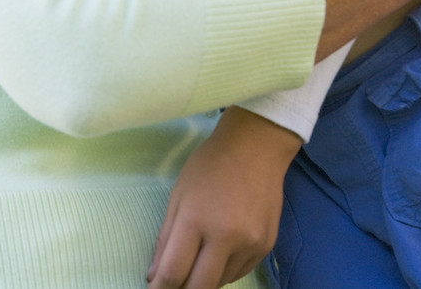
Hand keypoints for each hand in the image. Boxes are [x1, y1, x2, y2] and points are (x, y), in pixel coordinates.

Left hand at [147, 107, 300, 288]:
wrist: (256, 145)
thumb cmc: (211, 164)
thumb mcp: (179, 194)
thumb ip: (165, 238)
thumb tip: (155, 277)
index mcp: (196, 219)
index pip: (173, 273)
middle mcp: (226, 237)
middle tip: (175, 283)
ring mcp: (250, 244)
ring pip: (219, 283)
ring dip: (204, 279)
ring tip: (200, 257)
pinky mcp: (266, 247)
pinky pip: (238, 273)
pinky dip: (224, 270)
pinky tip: (220, 250)